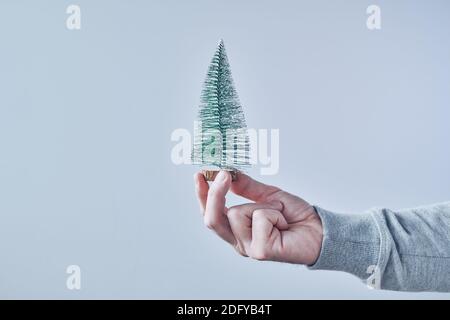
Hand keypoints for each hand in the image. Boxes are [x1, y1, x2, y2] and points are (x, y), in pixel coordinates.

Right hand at [194, 170, 322, 264]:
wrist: (319, 230)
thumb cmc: (294, 216)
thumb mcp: (268, 195)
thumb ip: (246, 187)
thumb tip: (228, 172)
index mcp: (237, 229)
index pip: (210, 213)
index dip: (202, 195)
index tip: (200, 174)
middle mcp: (238, 241)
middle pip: (212, 218)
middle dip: (215, 194)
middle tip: (223, 175)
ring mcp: (248, 248)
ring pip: (236, 213)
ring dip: (262, 206)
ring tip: (278, 213)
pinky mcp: (261, 251)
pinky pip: (258, 219)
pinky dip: (274, 214)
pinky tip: (283, 223)